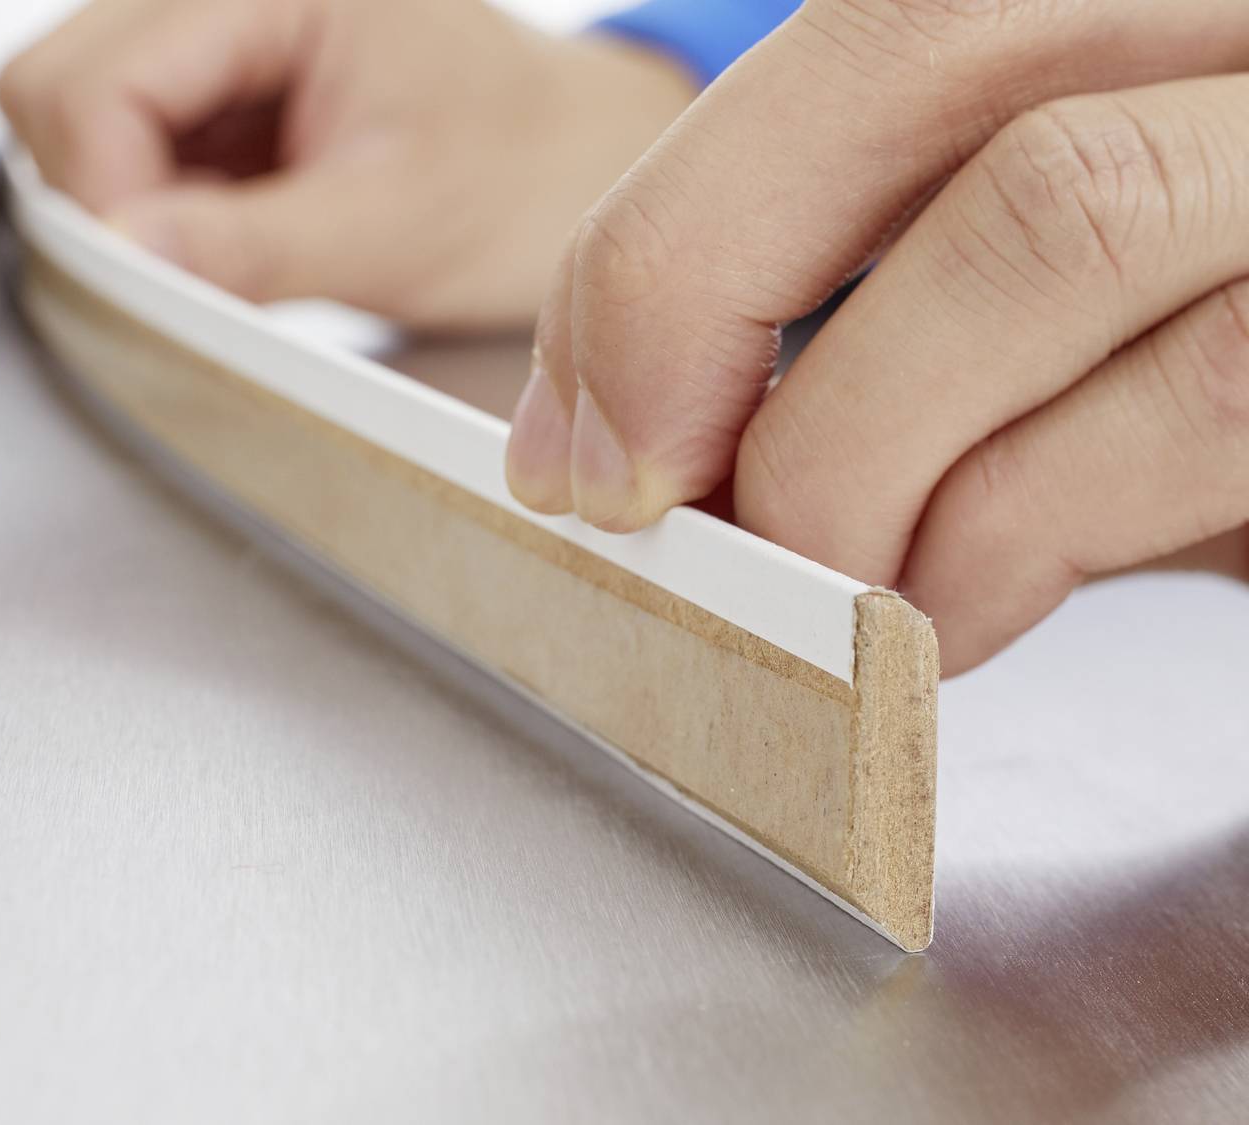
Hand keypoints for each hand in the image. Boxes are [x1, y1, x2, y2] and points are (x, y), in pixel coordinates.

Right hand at [0, 0, 693, 330]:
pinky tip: (224, 228)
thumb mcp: (390, 224)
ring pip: (64, 114)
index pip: (100, 83)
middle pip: (52, 84)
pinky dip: (146, 205)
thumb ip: (248, 243)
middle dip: (97, 197)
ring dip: (119, 204)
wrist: (574, 169)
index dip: (105, 198)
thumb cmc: (519, 175)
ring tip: (225, 243)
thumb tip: (121, 259)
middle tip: (187, 266)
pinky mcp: (202, 80)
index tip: (154, 283)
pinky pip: (112, 142)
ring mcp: (206, 28)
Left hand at [506, 0, 1248, 672]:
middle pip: (928, 48)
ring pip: (1053, 211)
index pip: (868, 27)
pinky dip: (1010, 532)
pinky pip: (1189, 399)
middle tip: (643, 498)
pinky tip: (959, 607)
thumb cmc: (1237, 344)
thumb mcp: (1072, 290)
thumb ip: (889, 294)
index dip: (671, 225)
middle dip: (710, 295)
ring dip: (866, 442)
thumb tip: (617, 421)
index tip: (576, 420)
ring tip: (831, 583)